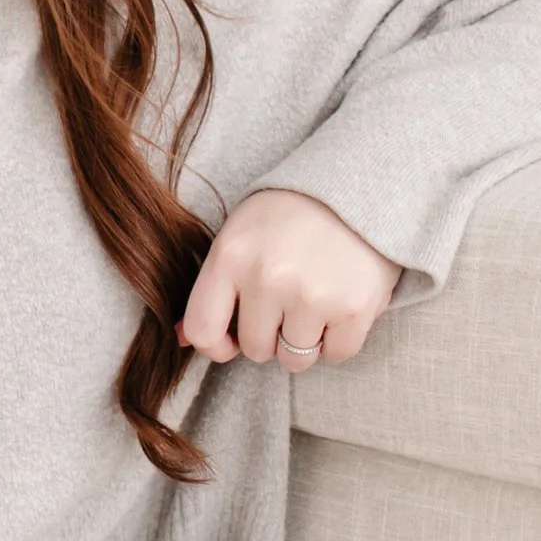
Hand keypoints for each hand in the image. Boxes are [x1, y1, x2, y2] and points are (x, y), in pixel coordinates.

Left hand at [179, 186, 398, 377]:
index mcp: (230, 256)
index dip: (216, 347)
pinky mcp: (353, 307)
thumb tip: (181, 339)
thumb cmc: (292, 213)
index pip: (202, 330)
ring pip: (295, 359)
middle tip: (289, 301)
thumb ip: (214, 286)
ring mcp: (311, 294)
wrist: (359, 182)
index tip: (232, 342)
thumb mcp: (242, 234)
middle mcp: (267, 278)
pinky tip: (341, 304)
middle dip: (271, 336)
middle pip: (255, 349)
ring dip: (305, 340)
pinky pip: (337, 354)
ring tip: (316, 301)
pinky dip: (340, 339)